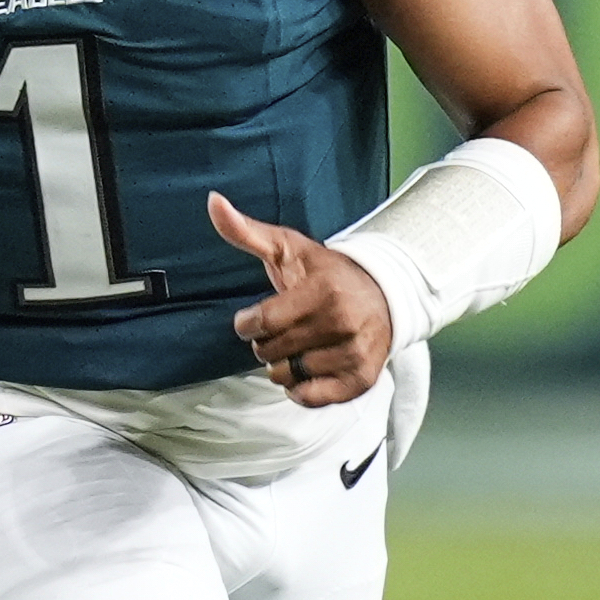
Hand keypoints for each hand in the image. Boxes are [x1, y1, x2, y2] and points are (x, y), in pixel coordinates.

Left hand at [211, 190, 391, 405]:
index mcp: (323, 292)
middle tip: (284, 328)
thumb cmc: (327, 273)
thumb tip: (213, 202)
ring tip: (300, 345)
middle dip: (266, 342)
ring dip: (283, 365)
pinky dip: (300, 388)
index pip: (262, 324)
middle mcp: (342, 324)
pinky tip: (310, 366)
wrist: (386, 295)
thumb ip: (246, 231)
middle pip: (269, 352)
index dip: (248, 324)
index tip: (255, 317)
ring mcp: (354, 354)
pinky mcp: (360, 380)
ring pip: (285, 376)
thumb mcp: (288, 249)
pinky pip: (308, 398)